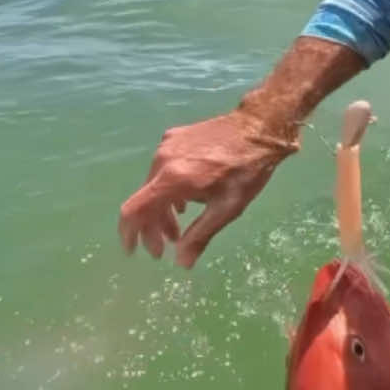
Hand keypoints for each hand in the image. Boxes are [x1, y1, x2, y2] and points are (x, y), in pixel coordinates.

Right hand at [118, 107, 298, 267]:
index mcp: (173, 179)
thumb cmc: (247, 171)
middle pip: (144, 201)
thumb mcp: (227, 208)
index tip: (133, 251)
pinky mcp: (175, 136)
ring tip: (177, 230)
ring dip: (162, 211)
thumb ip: (200, 235)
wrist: (259, 126)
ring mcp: (167, 145)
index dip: (129, 234)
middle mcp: (163, 160)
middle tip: (164, 249)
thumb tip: (181, 263)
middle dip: (152, 228)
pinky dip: (168, 191)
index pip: (134, 211)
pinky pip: (162, 169)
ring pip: (154, 185)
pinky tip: (184, 203)